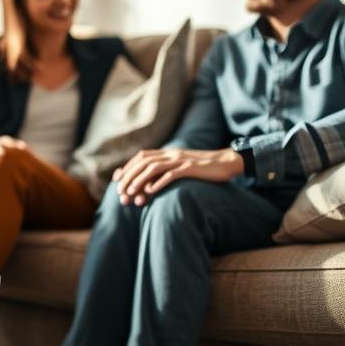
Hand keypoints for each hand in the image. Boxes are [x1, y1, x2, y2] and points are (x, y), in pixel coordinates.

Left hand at [112, 148, 245, 205]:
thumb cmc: (204, 169)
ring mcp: (181, 160)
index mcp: (168, 153)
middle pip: (144, 162)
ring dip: (140, 180)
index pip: (142, 156)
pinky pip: (171, 175)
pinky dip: (159, 183)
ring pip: (154, 167)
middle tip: (120, 191)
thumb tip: (149, 183)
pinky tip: (151, 192)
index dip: (128, 167)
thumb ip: (168, 169)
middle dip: (129, 176)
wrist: (227, 163)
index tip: (117, 180)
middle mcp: (172, 154)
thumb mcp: (183, 166)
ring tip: (131, 192)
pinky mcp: (191, 168)